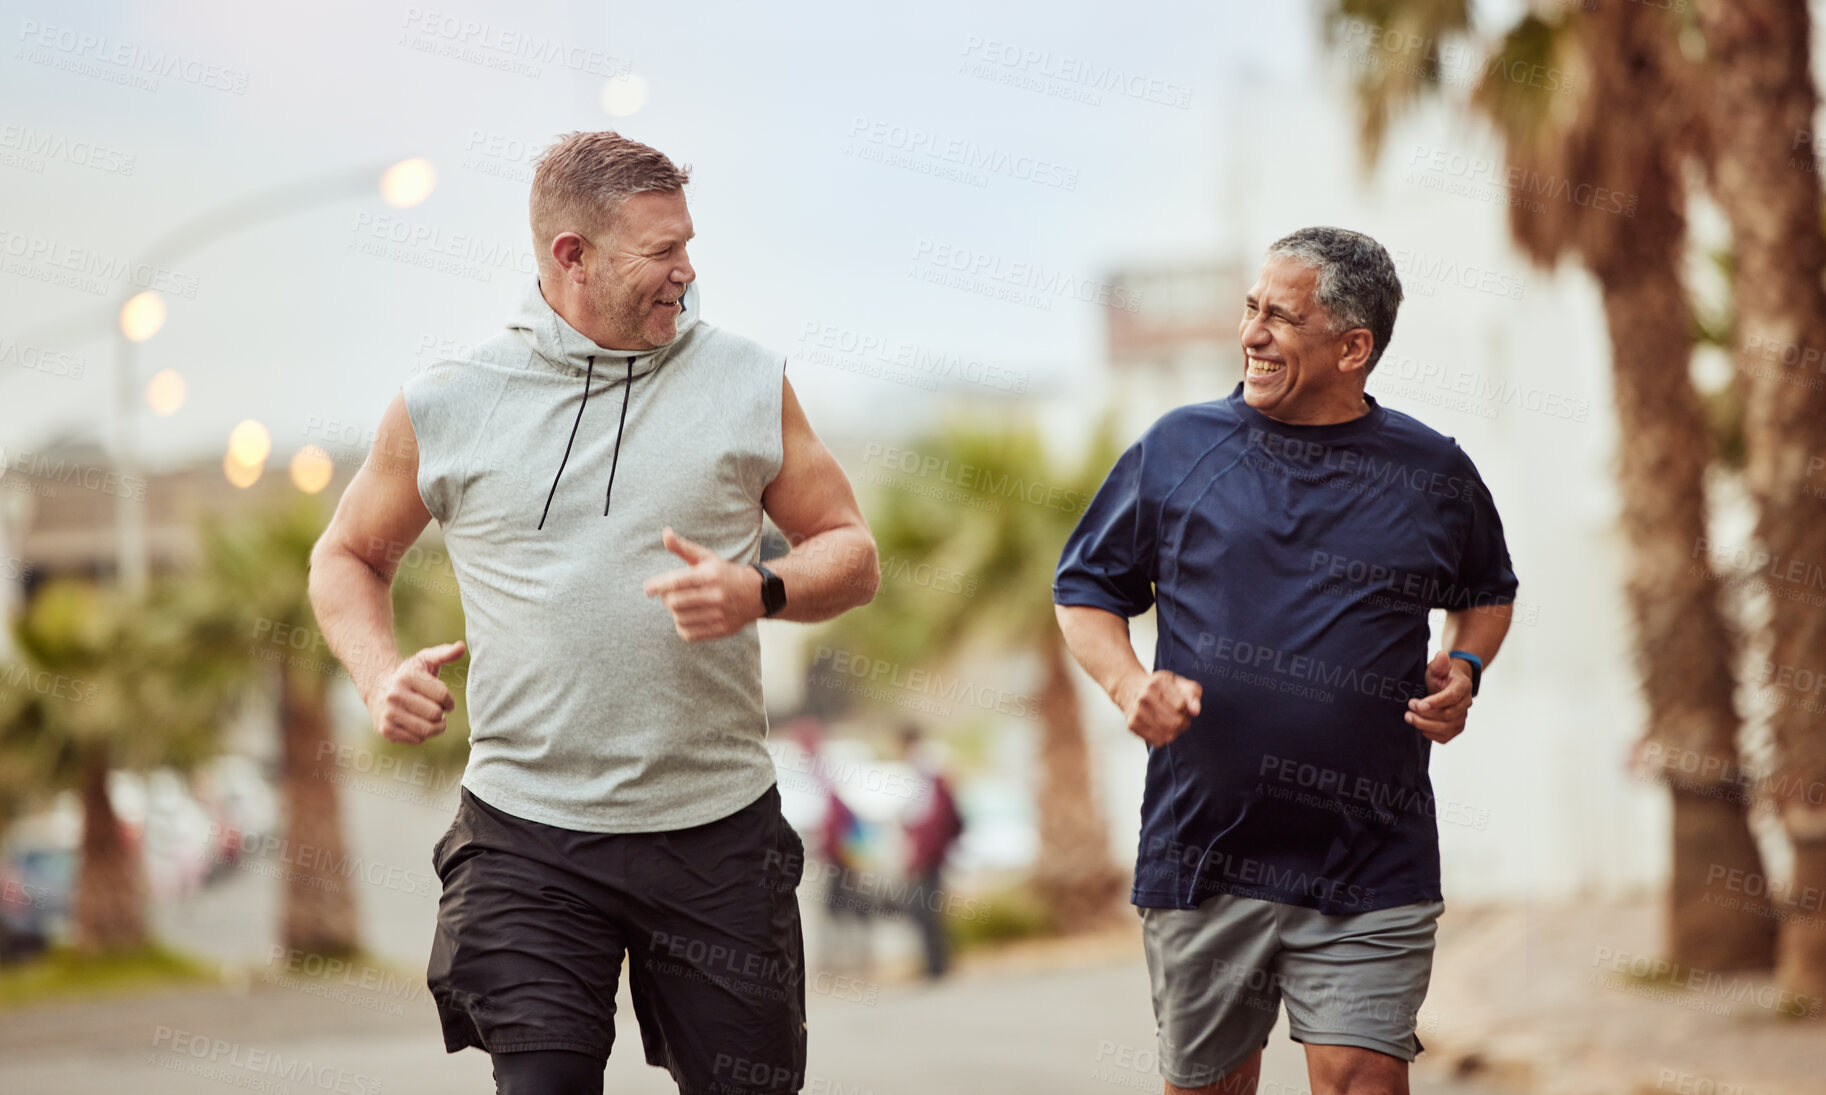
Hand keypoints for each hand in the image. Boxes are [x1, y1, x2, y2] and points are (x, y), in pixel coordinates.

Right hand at [370, 640, 463, 744]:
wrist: (378, 688)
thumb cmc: (409, 674)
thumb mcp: (425, 659)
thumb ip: (445, 653)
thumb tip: (461, 646)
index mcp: (407, 678)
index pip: (443, 696)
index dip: (450, 701)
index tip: (446, 701)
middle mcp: (395, 695)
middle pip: (435, 715)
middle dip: (442, 714)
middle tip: (437, 710)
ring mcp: (388, 713)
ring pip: (426, 730)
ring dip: (436, 727)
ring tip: (432, 719)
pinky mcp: (385, 730)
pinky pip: (416, 740)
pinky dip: (422, 735)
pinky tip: (417, 723)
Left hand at [642, 527, 760, 641]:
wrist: (756, 594)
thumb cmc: (723, 573)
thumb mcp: (706, 557)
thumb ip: (683, 547)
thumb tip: (665, 533)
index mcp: (709, 575)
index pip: (676, 582)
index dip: (658, 585)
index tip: (647, 589)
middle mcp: (715, 595)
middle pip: (674, 603)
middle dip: (667, 598)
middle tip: (671, 595)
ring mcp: (718, 614)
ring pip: (679, 618)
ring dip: (675, 612)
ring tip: (683, 605)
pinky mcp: (720, 630)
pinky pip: (688, 634)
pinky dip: (682, 626)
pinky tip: (688, 617)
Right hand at [1117, 670, 1202, 746]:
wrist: (1129, 688)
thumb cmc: (1157, 686)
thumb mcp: (1177, 682)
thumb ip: (1192, 693)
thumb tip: (1196, 711)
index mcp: (1158, 683)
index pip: (1181, 706)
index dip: (1186, 709)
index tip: (1182, 706)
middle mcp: (1145, 697)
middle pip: (1175, 722)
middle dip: (1183, 722)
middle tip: (1180, 717)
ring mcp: (1137, 712)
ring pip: (1167, 734)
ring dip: (1175, 732)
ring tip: (1171, 722)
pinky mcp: (1132, 725)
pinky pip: (1157, 741)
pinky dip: (1164, 737)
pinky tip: (1161, 727)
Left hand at [1408, 650, 1473, 743]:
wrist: (1446, 686)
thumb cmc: (1440, 676)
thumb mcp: (1437, 667)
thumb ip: (1439, 663)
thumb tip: (1441, 655)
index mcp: (1463, 686)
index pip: (1452, 697)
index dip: (1435, 702)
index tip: (1417, 704)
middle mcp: (1466, 703)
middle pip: (1448, 715)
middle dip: (1425, 714)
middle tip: (1408, 709)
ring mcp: (1462, 717)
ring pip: (1446, 728)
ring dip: (1425, 725)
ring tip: (1409, 718)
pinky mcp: (1456, 728)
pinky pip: (1446, 737)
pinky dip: (1432, 735)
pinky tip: (1420, 727)